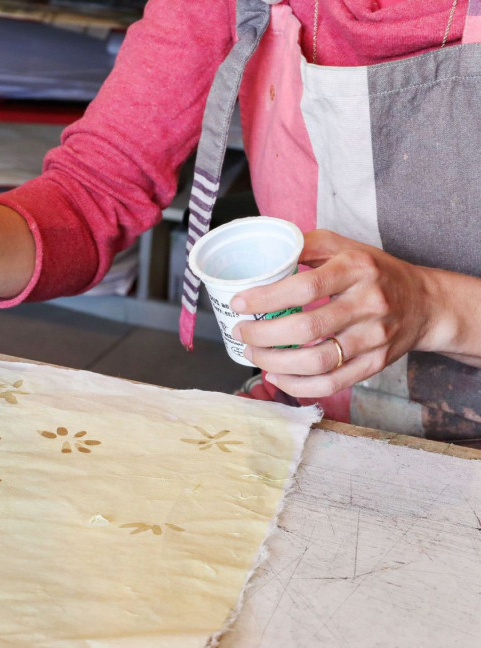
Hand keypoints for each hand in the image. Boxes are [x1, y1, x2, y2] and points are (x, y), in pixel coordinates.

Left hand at [231, 230, 435, 397]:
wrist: (425, 303)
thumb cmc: (373, 272)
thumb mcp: (344, 247)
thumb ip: (305, 245)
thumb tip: (263, 254)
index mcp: (356, 269)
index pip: (305, 287)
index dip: (266, 299)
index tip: (239, 304)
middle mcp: (369, 303)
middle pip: (306, 329)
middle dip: (263, 335)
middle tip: (241, 333)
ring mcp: (374, 337)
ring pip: (316, 361)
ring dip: (275, 363)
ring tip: (253, 355)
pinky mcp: (376, 363)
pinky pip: (332, 383)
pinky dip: (298, 385)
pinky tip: (276, 376)